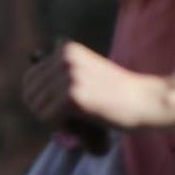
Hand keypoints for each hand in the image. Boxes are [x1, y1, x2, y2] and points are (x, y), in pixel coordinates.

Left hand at [22, 41, 174, 135]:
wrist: (144, 101)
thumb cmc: (114, 90)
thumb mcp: (83, 70)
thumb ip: (56, 67)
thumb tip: (31, 56)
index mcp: (66, 48)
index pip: (29, 79)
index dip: (46, 96)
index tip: (73, 98)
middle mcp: (64, 58)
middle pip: (29, 94)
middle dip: (47, 109)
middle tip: (75, 111)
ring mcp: (68, 77)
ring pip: (37, 108)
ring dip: (56, 119)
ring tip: (83, 115)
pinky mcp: (72, 97)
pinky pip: (48, 119)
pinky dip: (64, 126)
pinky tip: (84, 120)